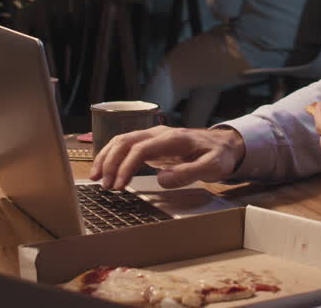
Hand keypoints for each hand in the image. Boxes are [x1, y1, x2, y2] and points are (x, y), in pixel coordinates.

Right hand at [89, 125, 245, 190]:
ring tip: (96, 177)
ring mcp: (153, 136)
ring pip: (122, 141)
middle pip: (126, 142)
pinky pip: (126, 146)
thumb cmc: (218, 156)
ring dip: (107, 158)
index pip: (141, 148)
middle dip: (111, 163)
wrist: (224, 144)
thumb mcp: (212, 167)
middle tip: (104, 185)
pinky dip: (112, 156)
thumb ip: (188, 172)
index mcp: (172, 138)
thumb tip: (161, 179)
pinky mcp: (151, 143)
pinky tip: (105, 169)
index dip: (126, 166)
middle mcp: (159, 133)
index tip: (119, 185)